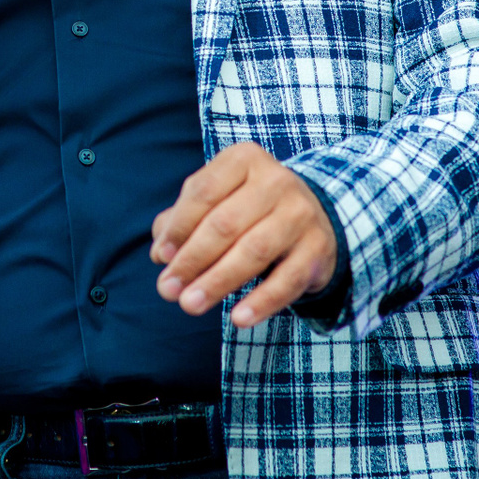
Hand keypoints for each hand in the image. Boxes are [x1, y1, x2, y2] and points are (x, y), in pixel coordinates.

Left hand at [150, 142, 337, 328]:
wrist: (312, 217)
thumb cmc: (247, 209)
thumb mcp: (216, 201)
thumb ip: (181, 221)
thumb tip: (160, 255)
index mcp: (243, 159)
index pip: (203, 192)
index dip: (178, 227)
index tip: (161, 258)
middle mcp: (276, 180)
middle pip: (225, 224)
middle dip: (192, 260)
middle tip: (168, 290)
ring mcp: (301, 213)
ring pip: (254, 251)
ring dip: (217, 282)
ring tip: (190, 305)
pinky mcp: (318, 247)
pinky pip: (288, 279)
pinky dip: (262, 302)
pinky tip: (238, 319)